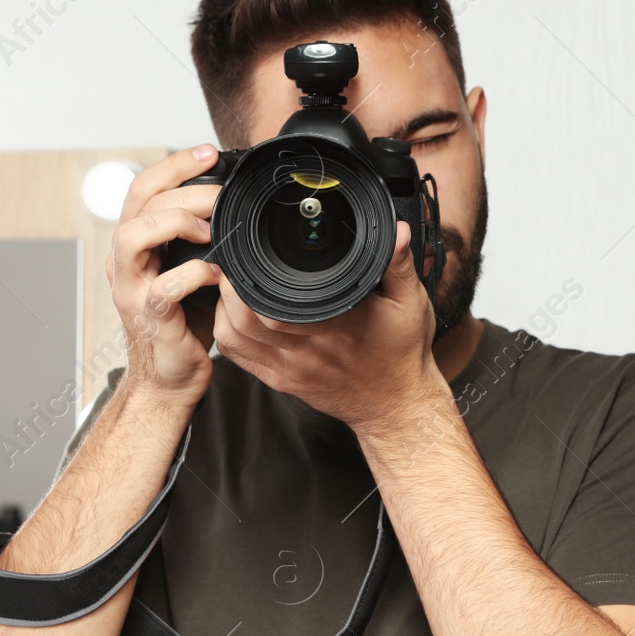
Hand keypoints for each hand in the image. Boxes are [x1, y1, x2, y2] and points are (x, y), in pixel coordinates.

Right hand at [109, 145, 224, 410]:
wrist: (170, 377)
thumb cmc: (183, 323)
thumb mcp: (190, 268)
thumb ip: (199, 238)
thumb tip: (234, 203)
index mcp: (135, 245)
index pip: (142, 188)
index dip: (174, 165)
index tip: (209, 153)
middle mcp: (125, 262)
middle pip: (139, 203)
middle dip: (185, 189)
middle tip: (222, 195)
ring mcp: (132, 290)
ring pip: (133, 236)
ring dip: (174, 222)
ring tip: (209, 230)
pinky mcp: (149, 317)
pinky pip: (163, 287)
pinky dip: (193, 274)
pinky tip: (217, 275)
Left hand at [212, 221, 444, 431]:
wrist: (395, 405)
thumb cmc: (402, 353)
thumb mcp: (410, 304)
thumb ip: (399, 264)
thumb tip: (398, 230)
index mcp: (336, 327)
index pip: (276, 307)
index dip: (252, 280)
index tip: (248, 254)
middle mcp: (307, 351)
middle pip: (245, 320)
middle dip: (231, 289)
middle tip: (233, 264)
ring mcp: (290, 369)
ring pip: (236, 339)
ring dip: (224, 310)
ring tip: (230, 286)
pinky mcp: (282, 381)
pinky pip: (240, 358)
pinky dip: (228, 334)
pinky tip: (232, 315)